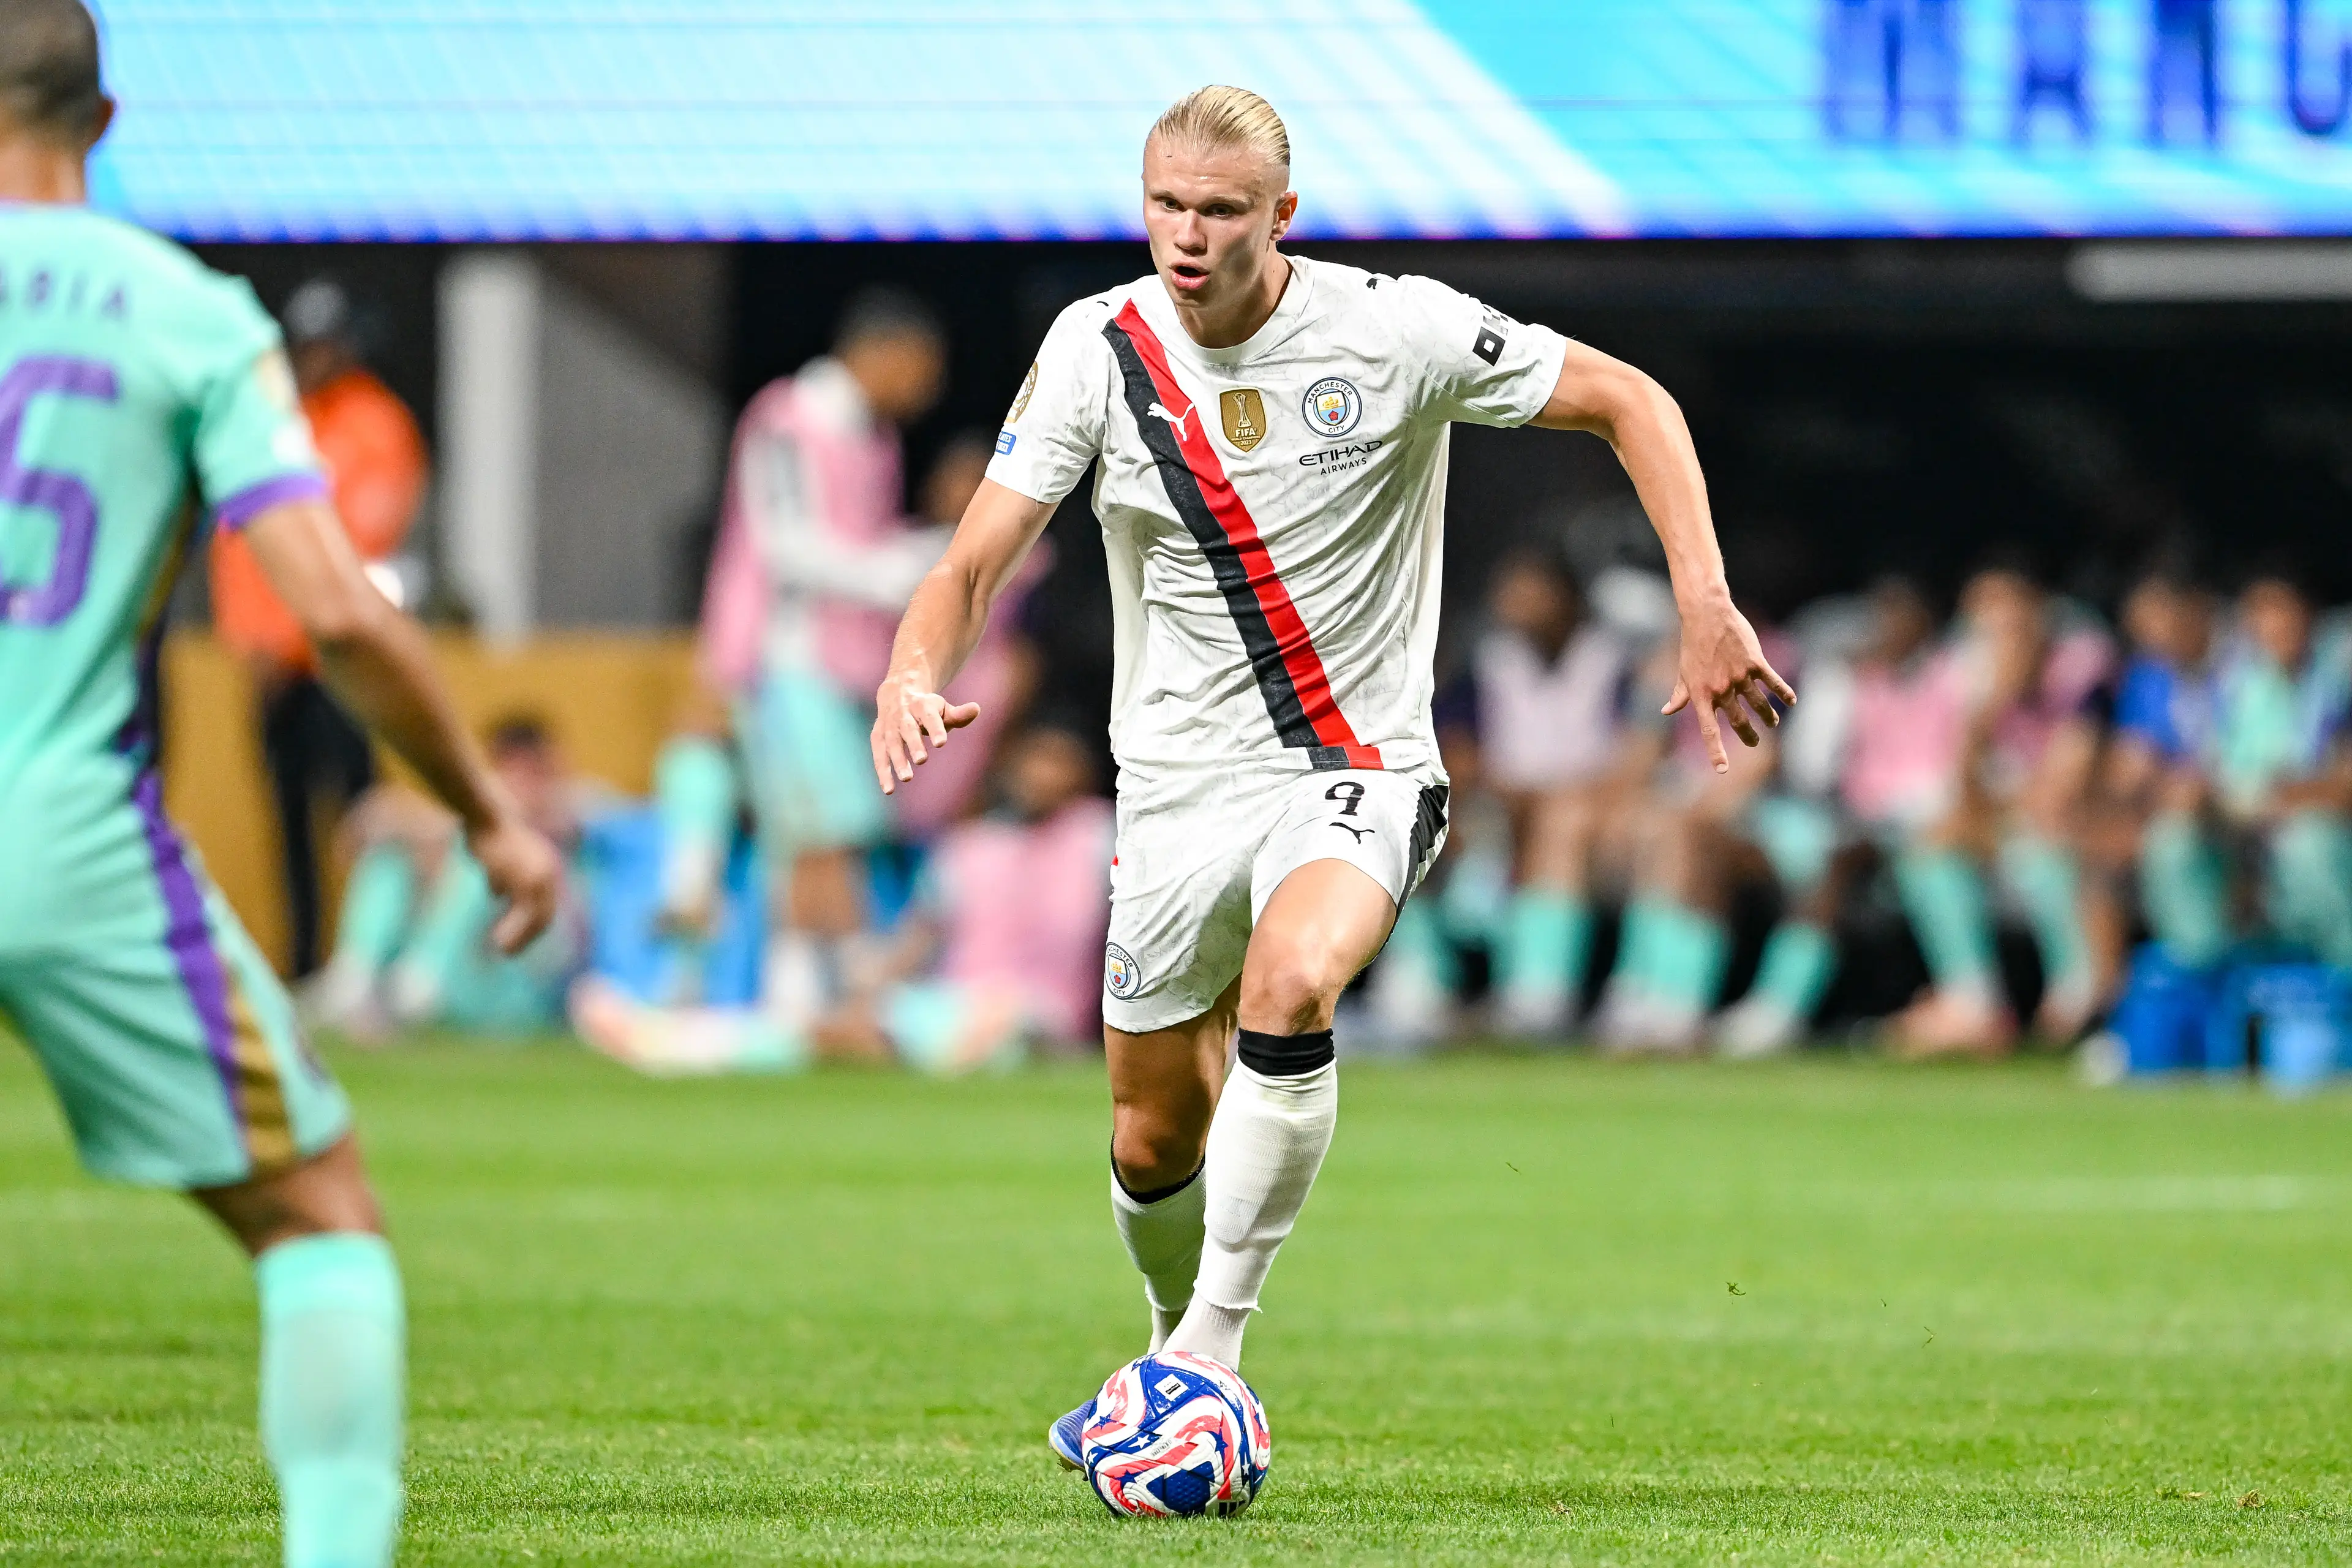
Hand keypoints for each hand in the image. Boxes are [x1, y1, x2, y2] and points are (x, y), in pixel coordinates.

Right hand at [467, 814, 564, 953]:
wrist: (485, 816)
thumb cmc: (490, 835)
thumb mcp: (501, 860)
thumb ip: (504, 878)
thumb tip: (498, 894)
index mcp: (546, 870)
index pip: (545, 907)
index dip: (533, 927)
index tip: (518, 942)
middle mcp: (548, 875)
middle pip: (544, 916)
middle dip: (527, 938)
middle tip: (508, 953)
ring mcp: (539, 877)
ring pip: (536, 918)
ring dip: (520, 938)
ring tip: (503, 951)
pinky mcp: (525, 880)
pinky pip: (523, 913)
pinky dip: (513, 931)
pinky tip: (498, 942)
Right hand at [871, 674, 980, 794]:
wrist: (897, 692)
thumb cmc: (927, 707)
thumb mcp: (943, 708)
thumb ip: (959, 715)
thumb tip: (977, 709)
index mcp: (921, 704)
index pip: (930, 717)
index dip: (935, 729)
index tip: (941, 743)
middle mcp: (903, 714)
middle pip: (908, 729)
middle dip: (914, 744)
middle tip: (922, 760)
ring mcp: (888, 725)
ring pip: (891, 743)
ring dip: (897, 760)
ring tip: (906, 778)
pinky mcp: (878, 736)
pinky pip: (879, 754)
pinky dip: (882, 772)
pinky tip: (888, 790)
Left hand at [1662, 594, 1796, 772]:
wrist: (1706, 614)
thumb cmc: (1693, 644)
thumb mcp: (1683, 672)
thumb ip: (1679, 695)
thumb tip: (1666, 711)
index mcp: (1701, 694)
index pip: (1708, 730)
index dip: (1715, 751)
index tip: (1722, 770)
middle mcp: (1721, 689)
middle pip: (1739, 721)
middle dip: (1748, 735)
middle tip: (1754, 743)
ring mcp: (1739, 676)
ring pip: (1759, 705)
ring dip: (1768, 717)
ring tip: (1772, 723)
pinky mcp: (1755, 662)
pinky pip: (1773, 682)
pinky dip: (1784, 693)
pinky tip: (1791, 701)